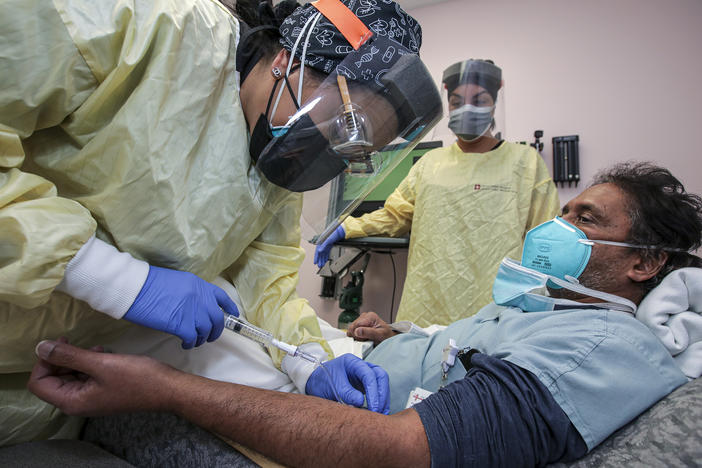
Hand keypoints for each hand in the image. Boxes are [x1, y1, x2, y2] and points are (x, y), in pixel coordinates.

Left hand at [27, 338, 175, 416]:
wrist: (168, 389)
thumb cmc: (136, 377)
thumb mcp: (100, 363)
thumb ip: (69, 356)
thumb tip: (40, 347)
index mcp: (71, 401)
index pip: (39, 383)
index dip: (44, 361)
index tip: (61, 343)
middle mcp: (77, 403)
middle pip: (52, 379)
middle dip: (61, 359)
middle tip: (75, 341)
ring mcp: (90, 398)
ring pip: (69, 376)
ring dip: (76, 359)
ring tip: (94, 348)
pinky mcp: (102, 391)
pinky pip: (84, 376)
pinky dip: (88, 363)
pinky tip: (102, 353)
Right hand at [125, 266, 237, 348]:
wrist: (134, 287)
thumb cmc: (148, 284)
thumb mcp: (177, 282)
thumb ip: (190, 294)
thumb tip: (195, 307)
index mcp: (199, 285)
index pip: (221, 297)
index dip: (229, 308)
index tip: (232, 315)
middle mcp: (200, 297)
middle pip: (217, 318)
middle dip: (216, 330)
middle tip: (209, 336)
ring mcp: (192, 311)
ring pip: (206, 330)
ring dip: (201, 338)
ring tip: (194, 341)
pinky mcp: (180, 324)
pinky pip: (192, 338)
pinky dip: (191, 343)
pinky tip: (185, 344)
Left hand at [305, 354, 388, 413]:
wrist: (314, 383)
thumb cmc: (321, 382)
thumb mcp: (332, 387)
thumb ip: (346, 393)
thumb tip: (360, 402)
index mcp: (352, 362)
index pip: (369, 375)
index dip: (373, 392)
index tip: (373, 407)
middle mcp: (362, 366)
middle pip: (380, 377)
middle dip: (381, 395)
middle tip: (378, 412)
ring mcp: (364, 375)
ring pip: (381, 384)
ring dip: (383, 399)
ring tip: (381, 415)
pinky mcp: (365, 385)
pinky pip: (377, 391)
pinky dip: (380, 401)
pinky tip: (379, 412)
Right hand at [313, 226, 345, 267]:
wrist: (339, 231)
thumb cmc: (333, 233)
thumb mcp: (328, 240)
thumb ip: (323, 246)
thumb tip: (319, 251)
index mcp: (320, 242)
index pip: (317, 251)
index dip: (316, 257)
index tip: (315, 262)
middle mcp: (322, 244)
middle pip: (320, 254)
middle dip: (319, 260)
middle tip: (319, 266)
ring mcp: (326, 245)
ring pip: (323, 254)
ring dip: (322, 259)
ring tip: (322, 264)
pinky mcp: (329, 246)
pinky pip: (326, 253)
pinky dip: (326, 257)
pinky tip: (325, 260)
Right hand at [347, 312, 396, 345]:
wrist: (388, 337)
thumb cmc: (386, 336)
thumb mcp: (380, 335)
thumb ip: (369, 332)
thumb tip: (357, 331)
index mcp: (370, 316)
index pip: (356, 324)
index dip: (358, 334)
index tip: (364, 339)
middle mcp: (365, 316)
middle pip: (352, 326)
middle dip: (357, 335)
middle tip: (366, 339)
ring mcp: (361, 319)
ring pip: (351, 329)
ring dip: (356, 336)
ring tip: (365, 338)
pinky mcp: (359, 324)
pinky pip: (352, 330)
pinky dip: (356, 335)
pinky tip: (363, 337)